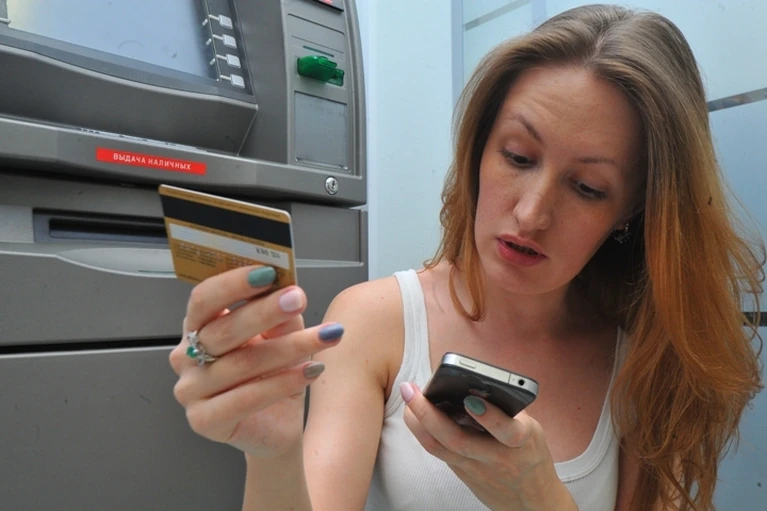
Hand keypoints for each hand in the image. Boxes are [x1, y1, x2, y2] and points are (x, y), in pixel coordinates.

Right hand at [169, 265, 344, 458]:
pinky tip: (311, 371)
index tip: (268, 273)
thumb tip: (289, 286)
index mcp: (198, 327)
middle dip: (265, 311)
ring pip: (241, 363)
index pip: (204, 299)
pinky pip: (246, 398)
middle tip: (298, 299)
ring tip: (325, 337)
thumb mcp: (280, 335)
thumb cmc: (273, 374)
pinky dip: (283, 382)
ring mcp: (190, 391)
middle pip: (223, 329)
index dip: (233, 284)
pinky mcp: (204, 421)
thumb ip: (280, 312)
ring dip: (289, 347)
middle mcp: (186, 357)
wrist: (278, 426)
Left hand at [401, 383, 577, 510]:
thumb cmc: (530, 453)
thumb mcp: (531, 429)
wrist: (531, 500)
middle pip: (457, 440)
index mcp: (521, 442)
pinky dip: (423, 429)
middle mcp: (496, 457)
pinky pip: (439, 451)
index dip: (490, 417)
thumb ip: (507, 408)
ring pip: (439, 448)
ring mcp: (476, 468)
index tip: (471, 400)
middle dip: (430, 413)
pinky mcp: (462, 474)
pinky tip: (414, 411)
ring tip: (407, 395)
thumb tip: (474, 382)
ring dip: (418, 421)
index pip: (507, 432)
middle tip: (411, 389)